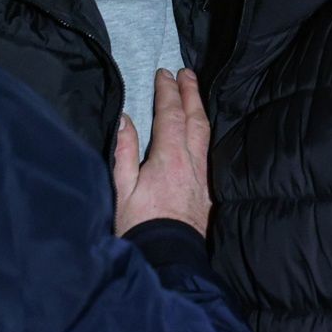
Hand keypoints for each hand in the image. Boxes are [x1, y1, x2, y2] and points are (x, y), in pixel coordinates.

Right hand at [112, 69, 211, 236]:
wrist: (168, 259)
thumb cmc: (140, 226)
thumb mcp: (122, 189)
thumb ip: (124, 152)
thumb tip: (125, 119)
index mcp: (169, 157)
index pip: (171, 114)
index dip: (168, 91)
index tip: (164, 73)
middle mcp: (192, 162)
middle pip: (195, 118)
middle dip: (190, 92)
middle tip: (186, 72)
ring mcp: (203, 176)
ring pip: (205, 133)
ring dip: (199, 109)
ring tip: (194, 93)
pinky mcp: (208, 191)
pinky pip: (209, 151)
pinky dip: (205, 132)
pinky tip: (201, 133)